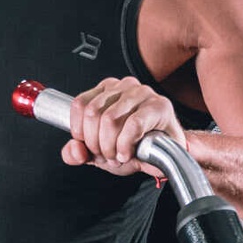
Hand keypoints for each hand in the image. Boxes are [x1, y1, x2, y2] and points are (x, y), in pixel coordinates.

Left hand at [64, 77, 186, 177]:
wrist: (167, 155)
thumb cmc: (135, 147)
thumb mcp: (98, 152)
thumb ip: (78, 152)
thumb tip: (74, 151)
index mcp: (107, 90)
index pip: (80, 105)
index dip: (81, 132)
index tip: (92, 147)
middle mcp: (124, 86)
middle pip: (93, 113)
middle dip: (96, 144)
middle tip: (107, 156)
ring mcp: (142, 93)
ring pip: (110, 119)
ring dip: (111, 147)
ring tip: (118, 156)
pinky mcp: (159, 106)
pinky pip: (133, 125)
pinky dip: (125, 145)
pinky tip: (128, 154)